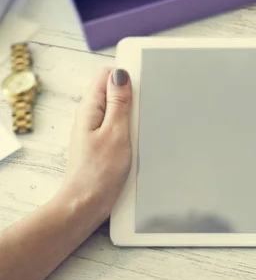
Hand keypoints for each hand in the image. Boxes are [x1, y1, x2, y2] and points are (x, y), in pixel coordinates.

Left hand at [60, 68, 132, 218]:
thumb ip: (119, 103)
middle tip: (142, 114)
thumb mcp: (116, 132)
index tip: (142, 86)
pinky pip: (120, 126)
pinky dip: (131, 129)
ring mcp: (96, 129)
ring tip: (140, 131)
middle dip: (132, 97)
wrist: (87, 204)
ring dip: (133, 115)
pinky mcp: (104, 143)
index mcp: (90, 108)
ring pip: (119, 110)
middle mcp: (90, 116)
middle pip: (114, 91)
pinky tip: (138, 141)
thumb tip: (121, 75)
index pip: (106, 75)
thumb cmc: (99, 173)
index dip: (125, 76)